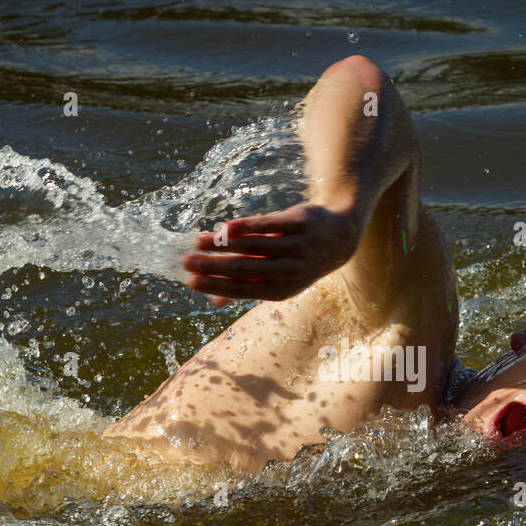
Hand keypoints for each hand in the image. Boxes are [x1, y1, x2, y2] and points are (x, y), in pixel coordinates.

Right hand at [182, 202, 360, 306]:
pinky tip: (225, 227)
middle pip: (244, 268)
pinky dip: (246, 226)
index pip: (242, 289)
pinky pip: (269, 225)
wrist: (339, 237)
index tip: (189, 281)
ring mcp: (297, 247)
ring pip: (254, 246)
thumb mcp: (277, 280)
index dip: (215, 285)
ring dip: (222, 244)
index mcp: (281, 290)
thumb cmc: (298, 261)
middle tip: (186, 262)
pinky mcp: (301, 223)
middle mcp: (290, 271)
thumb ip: (246, 287)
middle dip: (212, 266)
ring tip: (198, 241)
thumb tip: (213, 302)